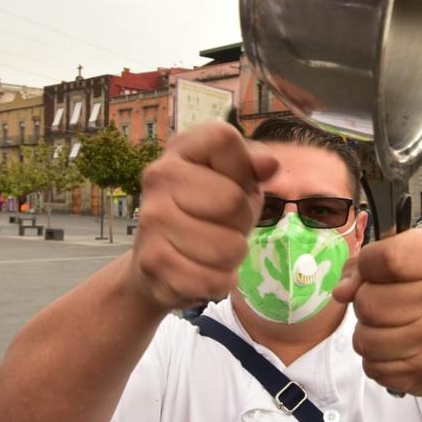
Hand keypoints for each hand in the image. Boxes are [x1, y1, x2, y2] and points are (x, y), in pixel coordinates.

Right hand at [130, 122, 278, 310]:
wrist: (159, 258)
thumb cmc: (208, 209)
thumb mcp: (238, 179)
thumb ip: (254, 164)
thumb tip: (268, 165)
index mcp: (181, 148)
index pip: (224, 139)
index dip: (243, 167)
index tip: (233, 181)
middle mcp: (159, 177)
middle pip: (233, 200)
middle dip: (242, 220)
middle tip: (224, 224)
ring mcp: (152, 220)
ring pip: (228, 248)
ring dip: (232, 256)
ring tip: (213, 248)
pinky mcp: (154, 263)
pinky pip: (214, 281)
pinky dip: (219, 282)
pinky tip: (203, 270)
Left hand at [332, 231, 421, 395]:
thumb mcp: (408, 258)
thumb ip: (365, 265)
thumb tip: (341, 293)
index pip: (382, 259)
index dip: (367, 265)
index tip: (377, 272)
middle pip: (367, 303)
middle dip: (365, 302)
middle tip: (384, 303)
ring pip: (364, 340)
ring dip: (367, 333)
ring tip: (388, 327)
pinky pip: (373, 367)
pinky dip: (376, 359)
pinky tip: (396, 348)